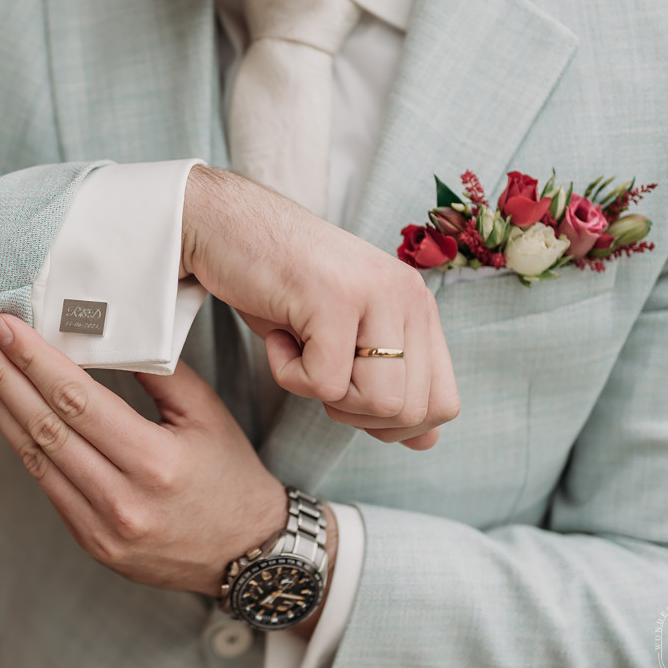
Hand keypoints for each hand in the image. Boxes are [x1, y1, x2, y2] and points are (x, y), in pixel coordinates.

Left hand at [0, 314, 296, 597]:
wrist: (245, 554)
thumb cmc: (230, 475)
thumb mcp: (208, 415)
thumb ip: (161, 372)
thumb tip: (108, 333)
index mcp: (155, 462)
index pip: (78, 401)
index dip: (36, 361)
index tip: (6, 327)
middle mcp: (122, 499)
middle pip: (45, 426)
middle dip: (2, 376)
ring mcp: (100, 527)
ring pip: (34, 456)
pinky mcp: (89, 541)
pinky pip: (46, 483)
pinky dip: (20, 441)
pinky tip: (2, 410)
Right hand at [180, 165, 459, 449]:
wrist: (223, 225)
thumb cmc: (278, 285)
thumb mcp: (343, 338)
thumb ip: (389, 383)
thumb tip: (426, 442)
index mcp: (418, 306)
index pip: (444, 402)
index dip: (394, 424)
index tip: (347, 393)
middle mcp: (409, 296)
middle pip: (412, 412)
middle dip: (356, 414)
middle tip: (316, 369)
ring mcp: (376, 293)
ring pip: (378, 402)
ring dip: (324, 394)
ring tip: (299, 348)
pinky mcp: (334, 297)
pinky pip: (323, 383)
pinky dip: (287, 374)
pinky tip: (278, 332)